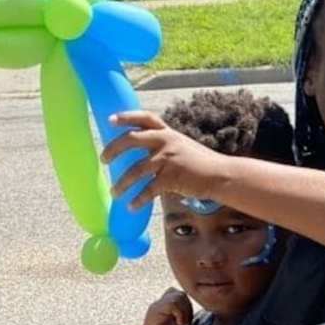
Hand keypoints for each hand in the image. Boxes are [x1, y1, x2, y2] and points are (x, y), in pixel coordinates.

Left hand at [101, 111, 227, 208]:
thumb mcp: (183, 146)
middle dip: (113, 149)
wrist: (221, 175)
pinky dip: (138, 199)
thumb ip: (165, 146)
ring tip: (114, 193)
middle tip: (103, 160)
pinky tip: (132, 206)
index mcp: (168, 133)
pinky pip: (148, 190)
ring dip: (122, 183)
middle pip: (131, 139)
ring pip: (136, 170)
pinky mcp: (172, 178)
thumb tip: (143, 155)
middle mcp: (166, 142)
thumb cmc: (202, 163)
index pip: (144, 118)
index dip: (126, 117)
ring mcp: (168, 159)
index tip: (110, 120)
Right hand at [137, 288, 193, 324]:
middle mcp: (157, 305)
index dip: (188, 304)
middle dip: (188, 307)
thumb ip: (186, 314)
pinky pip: (172, 303)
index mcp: (163, 307)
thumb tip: (205, 307)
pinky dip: (180, 313)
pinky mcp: (154, 314)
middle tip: (187, 324)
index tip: (188, 322)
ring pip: (177, 295)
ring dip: (185, 311)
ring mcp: (154, 308)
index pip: (179, 293)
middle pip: (180, 293)